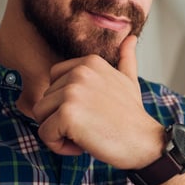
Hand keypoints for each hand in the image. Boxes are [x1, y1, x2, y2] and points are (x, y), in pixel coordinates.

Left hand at [32, 35, 162, 164]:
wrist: (144, 142)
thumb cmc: (132, 116)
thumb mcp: (129, 81)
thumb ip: (125, 59)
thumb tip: (130, 38)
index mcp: (90, 62)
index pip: (53, 81)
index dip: (65, 102)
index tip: (89, 113)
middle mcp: (79, 73)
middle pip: (45, 100)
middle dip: (61, 119)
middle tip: (90, 127)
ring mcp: (72, 92)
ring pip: (41, 116)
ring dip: (58, 132)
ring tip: (85, 135)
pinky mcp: (67, 114)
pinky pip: (44, 134)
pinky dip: (58, 146)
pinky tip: (81, 146)